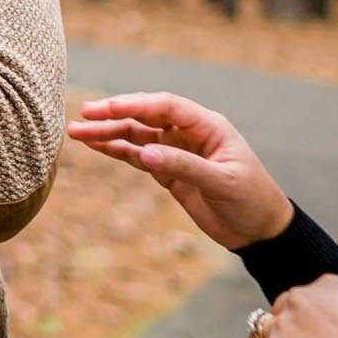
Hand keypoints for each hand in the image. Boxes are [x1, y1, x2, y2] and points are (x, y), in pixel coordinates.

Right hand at [67, 91, 292, 250]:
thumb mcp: (222, 184)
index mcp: (208, 126)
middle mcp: (190, 133)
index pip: (165, 107)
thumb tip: (144, 154)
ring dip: (109, 133)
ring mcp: (178, 152)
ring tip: (76, 132)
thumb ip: (184, 166)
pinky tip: (96, 146)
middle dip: (114, 115)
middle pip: (146, 117)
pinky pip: (138, 157)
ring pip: (137, 136)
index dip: (135, 105)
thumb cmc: (252, 202)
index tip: (106, 110)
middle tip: (83, 115)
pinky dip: (117, 151)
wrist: (261, 232)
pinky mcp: (170, 172)